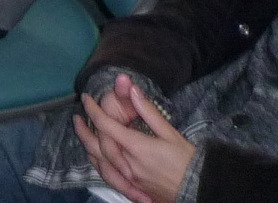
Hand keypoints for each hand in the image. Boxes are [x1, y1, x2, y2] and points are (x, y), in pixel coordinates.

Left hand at [74, 77, 194, 202]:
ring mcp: (130, 179)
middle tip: (77, 117)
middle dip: (84, 130)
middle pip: (97, 147)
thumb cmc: (187, 159)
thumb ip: (148, 111)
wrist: (200, 188)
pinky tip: (98, 160)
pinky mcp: (134, 189)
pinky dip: (100, 167)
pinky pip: (110, 178)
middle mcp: (128, 164)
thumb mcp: (170, 132)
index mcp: (136, 147)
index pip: (106, 125)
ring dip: (88, 149)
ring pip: (100, 165)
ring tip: (83, 137)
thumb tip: (132, 88)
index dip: (93, 110)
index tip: (86, 98)